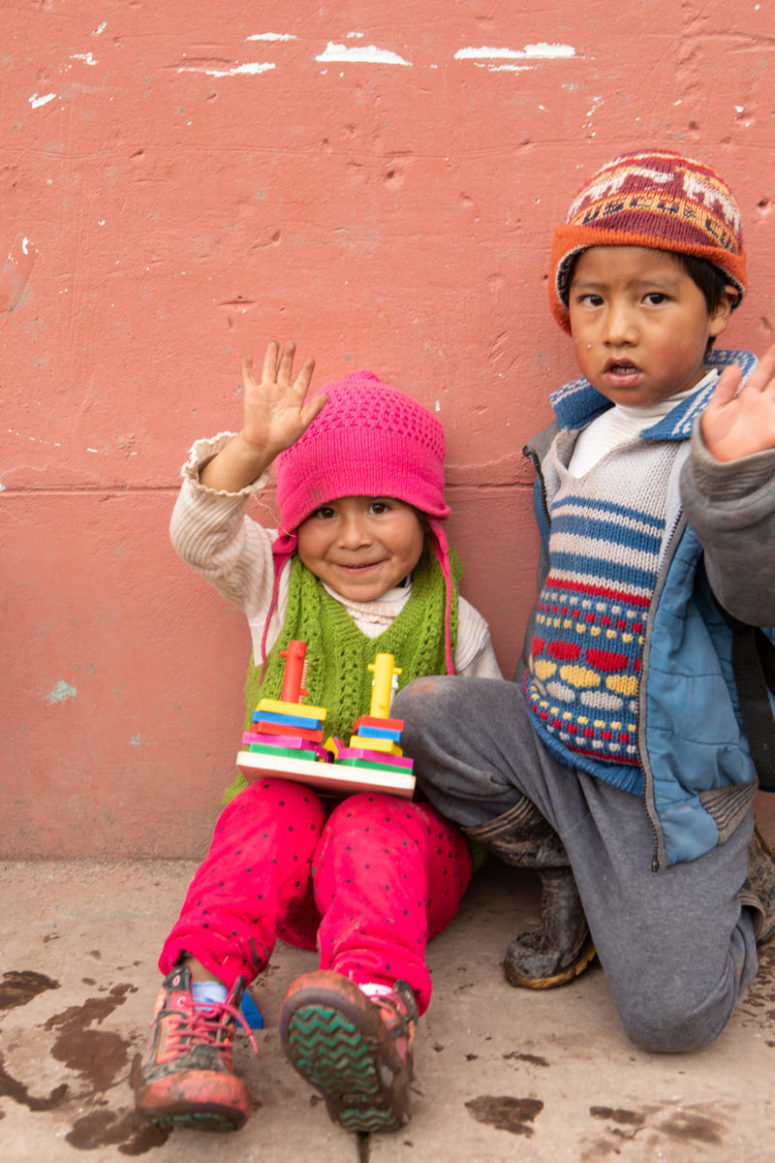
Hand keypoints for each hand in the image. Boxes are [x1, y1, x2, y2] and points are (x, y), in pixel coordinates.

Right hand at [238, 340, 322, 457]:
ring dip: (271, 356)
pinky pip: (249, 377)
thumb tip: (327, 396)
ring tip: (274, 343)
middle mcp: (281, 392)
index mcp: (294, 398)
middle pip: (285, 369)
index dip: (307, 370)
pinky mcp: (252, 394)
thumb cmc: (284, 437)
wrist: (263, 444)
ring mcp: (266, 391)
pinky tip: (248, 357)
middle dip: (288, 356)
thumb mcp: (302, 423)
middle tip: (291, 343)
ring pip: (269, 369)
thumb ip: (313, 409)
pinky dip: (247, 367)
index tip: (311, 359)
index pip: (302, 380)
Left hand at [701, 343, 774, 461]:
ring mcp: (769, 416)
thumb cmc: (714, 440)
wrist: (717, 465)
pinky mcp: (772, 432)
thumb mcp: (715, 411)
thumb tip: (736, 366)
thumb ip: (725, 388)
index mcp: (749, 397)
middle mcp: (763, 404)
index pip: (764, 372)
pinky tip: (765, 395)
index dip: (771, 358)